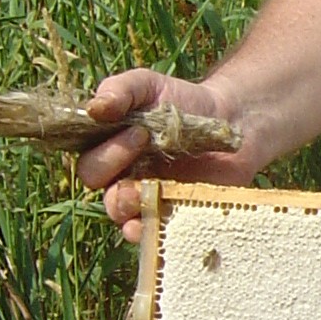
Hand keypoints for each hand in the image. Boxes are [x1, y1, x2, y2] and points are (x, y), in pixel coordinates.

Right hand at [77, 70, 252, 241]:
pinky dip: (157, 231)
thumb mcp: (147, 86)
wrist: (230, 118)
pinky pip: (159, 234)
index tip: (139, 130)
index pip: (90, 163)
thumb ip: (119, 91)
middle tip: (145, 143)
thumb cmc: (181, 102)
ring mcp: (149, 201)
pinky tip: (165, 219)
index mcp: (109, 152)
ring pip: (123, 218)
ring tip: (144, 193)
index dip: (106, 152)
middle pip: (102, 191)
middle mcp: (123, 179)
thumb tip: (94, 108)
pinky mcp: (177, 215)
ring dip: (128, 209)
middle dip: (114, 171)